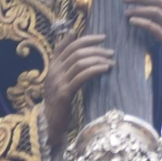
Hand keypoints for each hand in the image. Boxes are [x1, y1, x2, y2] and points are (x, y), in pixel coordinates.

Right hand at [44, 32, 112, 149]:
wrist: (51, 123)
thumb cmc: (59, 100)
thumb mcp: (61, 79)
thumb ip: (67, 63)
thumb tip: (75, 41)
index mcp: (52, 66)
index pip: (66, 45)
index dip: (85, 39)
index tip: (102, 37)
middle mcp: (53, 71)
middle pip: (76, 52)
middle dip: (96, 49)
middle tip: (110, 52)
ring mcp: (58, 82)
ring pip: (79, 62)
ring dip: (98, 59)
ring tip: (111, 62)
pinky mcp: (64, 93)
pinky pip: (82, 76)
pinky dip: (95, 70)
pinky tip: (105, 69)